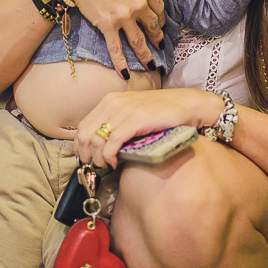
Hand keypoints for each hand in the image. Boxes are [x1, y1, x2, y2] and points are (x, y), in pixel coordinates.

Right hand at [53, 0, 173, 76]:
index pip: (159, 8)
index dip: (160, 18)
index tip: (159, 24)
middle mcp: (138, 4)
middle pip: (152, 26)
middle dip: (157, 38)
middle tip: (159, 45)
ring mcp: (124, 17)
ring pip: (138, 41)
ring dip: (145, 55)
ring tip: (151, 65)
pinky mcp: (108, 25)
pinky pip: (116, 48)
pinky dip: (121, 62)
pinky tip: (125, 74)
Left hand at [74, 88, 223, 168]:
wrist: (186, 104)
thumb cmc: (160, 112)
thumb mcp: (132, 113)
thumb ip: (116, 123)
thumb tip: (100, 146)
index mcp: (109, 100)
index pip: (83, 126)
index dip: (80, 147)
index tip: (86, 160)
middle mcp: (114, 103)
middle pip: (85, 134)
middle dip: (86, 155)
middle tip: (95, 166)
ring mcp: (125, 110)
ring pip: (97, 139)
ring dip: (98, 158)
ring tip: (106, 166)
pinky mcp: (137, 119)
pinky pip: (113, 142)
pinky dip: (110, 156)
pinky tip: (115, 163)